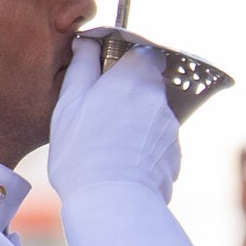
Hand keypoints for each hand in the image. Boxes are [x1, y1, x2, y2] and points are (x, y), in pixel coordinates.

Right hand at [49, 33, 182, 200]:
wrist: (113, 202)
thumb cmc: (83, 150)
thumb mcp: (70, 103)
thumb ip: (82, 67)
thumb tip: (87, 44)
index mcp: (135, 78)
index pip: (142, 50)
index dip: (125, 55)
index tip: (105, 66)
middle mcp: (160, 100)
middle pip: (147, 84)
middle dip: (126, 91)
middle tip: (98, 110)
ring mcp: (171, 130)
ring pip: (151, 115)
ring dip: (134, 121)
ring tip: (107, 142)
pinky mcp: (174, 158)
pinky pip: (156, 143)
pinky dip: (141, 146)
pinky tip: (120, 161)